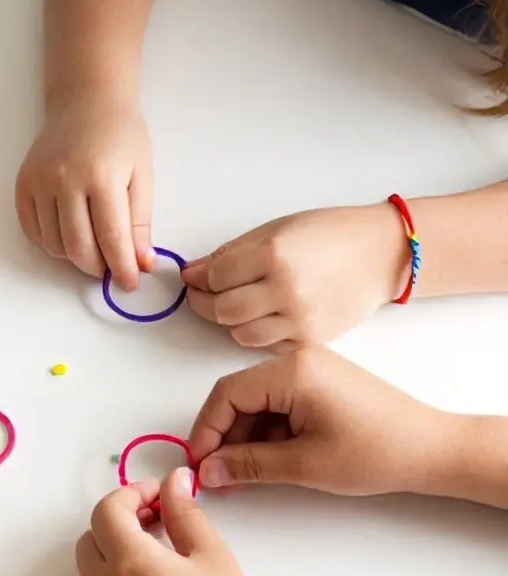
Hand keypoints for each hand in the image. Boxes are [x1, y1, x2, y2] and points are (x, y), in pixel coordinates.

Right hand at [16, 98, 154, 290]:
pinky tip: (69, 232)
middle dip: (98, 268)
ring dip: (75, 256)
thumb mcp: (141, 176)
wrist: (86, 102)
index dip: (122, 268)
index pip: (111, 238)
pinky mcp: (23, 185)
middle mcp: (65, 179)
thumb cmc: (120, 136)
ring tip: (93, 244)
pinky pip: (34, 232)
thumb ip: (140, 223)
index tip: (130, 283)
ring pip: (54, 245)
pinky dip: (52, 243)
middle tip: (111, 268)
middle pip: (78, 248)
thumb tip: (140, 263)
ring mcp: (39, 182)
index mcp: (101, 176)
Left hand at [77, 471, 276, 575]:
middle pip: (92, 537)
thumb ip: (185, 513)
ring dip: (114, 554)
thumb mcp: (214, 559)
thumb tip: (172, 480)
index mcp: (128, 562)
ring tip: (158, 559)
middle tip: (158, 522)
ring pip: (91, 571)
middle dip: (119, 521)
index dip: (132, 493)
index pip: (108, 509)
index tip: (160, 495)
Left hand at [182, 204, 408, 349]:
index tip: (194, 277)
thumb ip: (231, 253)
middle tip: (202, 294)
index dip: (199, 278)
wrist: (382, 253)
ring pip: (241, 333)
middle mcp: (286, 289)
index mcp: (274, 255)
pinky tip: (264, 314)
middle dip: (204, 303)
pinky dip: (258, 332)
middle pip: (223, 310)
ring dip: (230, 321)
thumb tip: (192, 271)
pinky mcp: (312, 339)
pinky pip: (267, 345)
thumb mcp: (276, 230)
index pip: (215, 277)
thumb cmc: (329, 234)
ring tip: (235, 303)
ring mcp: (301, 319)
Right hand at [189, 347, 446, 494]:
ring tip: (244, 476)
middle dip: (225, 436)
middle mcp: (297, 360)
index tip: (200, 465)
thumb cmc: (375, 453)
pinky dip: (267, 431)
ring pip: (257, 401)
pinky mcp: (320, 382)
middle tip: (219, 476)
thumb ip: (249, 465)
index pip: (227, 394)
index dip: (207, 431)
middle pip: (239, 395)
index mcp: (292, 370)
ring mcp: (310, 369)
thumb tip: (206, 472)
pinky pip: (278, 402)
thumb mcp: (304, 464)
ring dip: (245, 437)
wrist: (433, 450)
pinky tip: (268, 460)